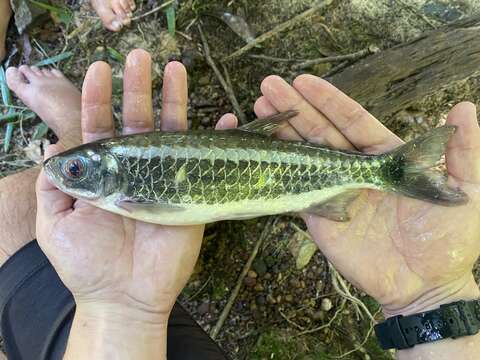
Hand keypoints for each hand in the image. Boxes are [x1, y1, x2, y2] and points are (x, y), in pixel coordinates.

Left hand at [35, 49, 237, 357]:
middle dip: (137, 88)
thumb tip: (54, 149)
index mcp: (103, 172)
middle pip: (137, 120)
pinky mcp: (189, 194)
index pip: (100, 126)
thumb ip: (53, 186)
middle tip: (141, 57)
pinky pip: (204, 162)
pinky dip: (218, 141)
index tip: (99, 70)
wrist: (123, 296)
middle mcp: (134, 168)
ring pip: (171, 133)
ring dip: (175, 101)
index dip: (98, 98)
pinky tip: (226, 120)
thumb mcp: (56, 223)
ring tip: (177, 69)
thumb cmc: (85, 262)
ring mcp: (164, 179)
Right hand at [254, 74, 479, 315]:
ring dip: (281, 133)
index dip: (328, 101)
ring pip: (303, 156)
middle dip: (295, 108)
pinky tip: (260, 153)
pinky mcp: (319, 215)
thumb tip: (463, 109)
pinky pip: (295, 190)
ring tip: (258, 107)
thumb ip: (463, 151)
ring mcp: (333, 191)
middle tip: (269, 85)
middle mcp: (354, 170)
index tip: (304, 80)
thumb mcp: (467, 191)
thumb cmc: (449, 240)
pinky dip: (277, 172)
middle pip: (320, 132)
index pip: (352, 121)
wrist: (424, 285)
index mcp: (384, 157)